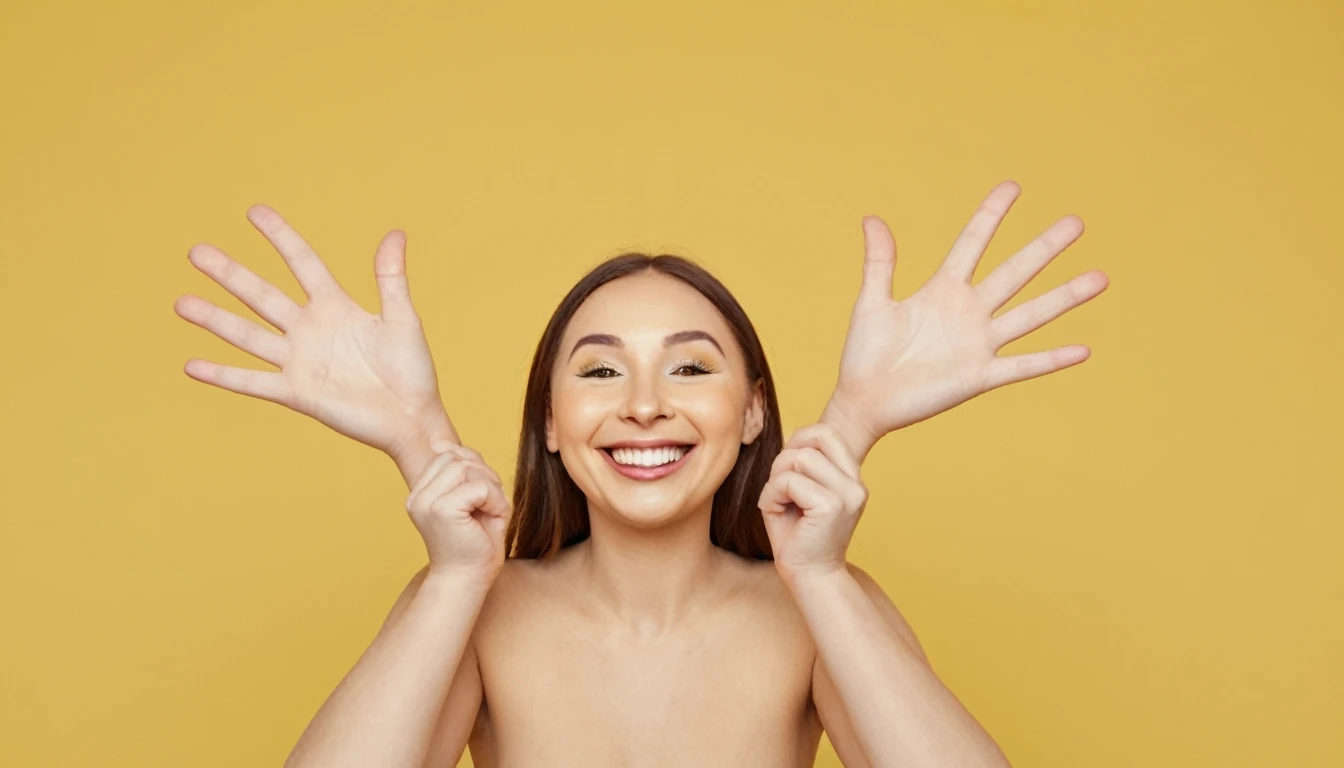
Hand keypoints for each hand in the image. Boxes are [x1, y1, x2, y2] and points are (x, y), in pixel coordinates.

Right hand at [174, 205, 457, 459]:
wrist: (411, 420)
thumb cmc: (413, 371)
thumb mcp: (403, 319)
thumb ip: (391, 278)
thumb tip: (395, 233)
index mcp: (336, 307)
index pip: (302, 263)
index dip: (281, 238)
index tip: (255, 212)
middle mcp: (310, 330)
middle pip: (262, 295)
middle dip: (230, 274)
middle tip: (197, 251)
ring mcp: (299, 361)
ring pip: (249, 335)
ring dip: (215, 320)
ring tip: (182, 303)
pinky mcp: (296, 393)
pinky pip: (253, 382)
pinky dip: (223, 375)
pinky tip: (192, 365)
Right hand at [405, 441, 511, 581]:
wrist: (467, 581)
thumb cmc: (474, 545)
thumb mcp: (471, 501)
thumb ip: (465, 473)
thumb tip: (452, 446)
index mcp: (420, 493)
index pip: (447, 456)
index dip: (474, 467)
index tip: (482, 495)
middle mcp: (417, 496)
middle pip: (456, 457)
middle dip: (483, 473)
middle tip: (492, 502)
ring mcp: (426, 502)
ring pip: (466, 468)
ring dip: (491, 487)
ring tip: (492, 510)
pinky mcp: (441, 510)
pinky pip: (479, 487)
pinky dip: (495, 500)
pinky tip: (494, 518)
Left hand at [758, 423, 866, 583]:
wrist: (809, 577)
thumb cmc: (797, 536)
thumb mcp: (798, 493)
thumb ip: (797, 464)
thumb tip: (792, 440)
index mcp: (851, 478)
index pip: (826, 432)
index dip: (797, 442)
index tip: (785, 472)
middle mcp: (855, 484)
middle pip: (813, 438)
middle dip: (784, 458)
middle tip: (778, 488)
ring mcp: (848, 494)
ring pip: (799, 457)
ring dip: (776, 479)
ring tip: (777, 501)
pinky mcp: (832, 506)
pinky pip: (789, 481)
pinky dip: (771, 494)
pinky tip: (774, 512)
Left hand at [823, 180, 1108, 458]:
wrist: (864, 402)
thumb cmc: (865, 355)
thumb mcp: (872, 302)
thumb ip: (880, 262)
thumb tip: (872, 219)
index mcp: (942, 291)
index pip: (973, 244)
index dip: (990, 216)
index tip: (1012, 187)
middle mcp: (968, 313)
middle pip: (1014, 273)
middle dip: (1044, 248)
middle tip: (1076, 222)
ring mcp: (978, 345)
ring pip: (1030, 315)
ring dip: (1064, 297)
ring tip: (1100, 277)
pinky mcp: (979, 377)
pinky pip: (1022, 366)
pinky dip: (1051, 359)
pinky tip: (1083, 350)